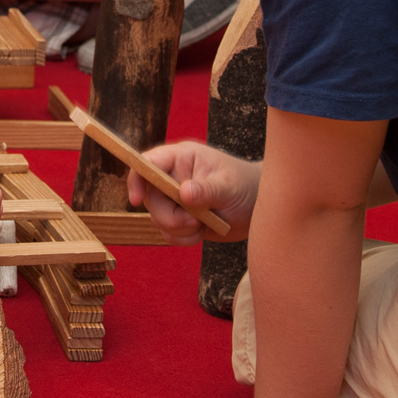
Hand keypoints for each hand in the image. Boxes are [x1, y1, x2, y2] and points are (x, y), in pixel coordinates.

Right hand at [131, 141, 258, 243]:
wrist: (261, 207)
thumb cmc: (247, 187)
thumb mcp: (229, 187)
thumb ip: (206, 190)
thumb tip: (184, 193)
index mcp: (182, 158)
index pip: (147, 163)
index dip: (136, 179)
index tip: (136, 200)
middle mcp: (174, 176)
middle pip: (149, 197)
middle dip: (168, 216)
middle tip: (194, 222)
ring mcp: (175, 198)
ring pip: (157, 218)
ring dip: (178, 229)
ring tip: (203, 226)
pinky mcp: (180, 218)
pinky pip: (168, 232)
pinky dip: (182, 238)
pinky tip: (201, 233)